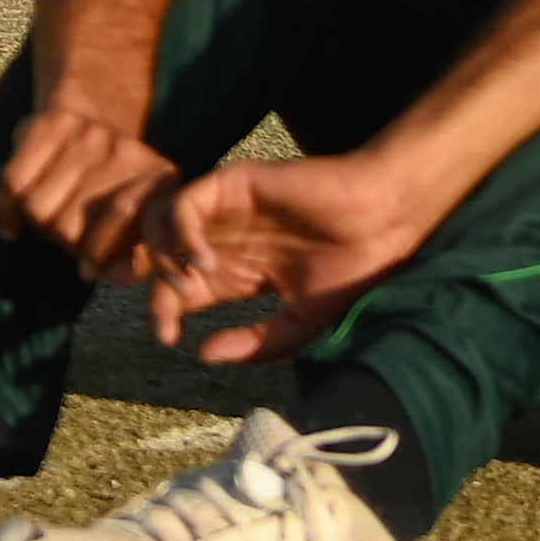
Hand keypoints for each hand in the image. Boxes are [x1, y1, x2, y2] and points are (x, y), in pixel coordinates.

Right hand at [0, 99, 179, 279]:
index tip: (87, 271)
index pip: (122, 217)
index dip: (98, 253)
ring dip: (38, 224)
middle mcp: (126, 152)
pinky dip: (5, 211)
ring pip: (36, 206)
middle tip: (70, 238)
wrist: (102, 114)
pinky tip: (12, 225)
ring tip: (50, 220)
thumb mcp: (140, 229)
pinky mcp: (51, 125)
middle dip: (64, 241)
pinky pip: (12, 182)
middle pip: (70, 223)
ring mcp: (88, 134)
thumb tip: (119, 275)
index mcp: (159, 182)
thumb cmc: (121, 193)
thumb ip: (135, 260)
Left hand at [140, 146, 443, 364]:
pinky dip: (183, 233)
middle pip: (166, 260)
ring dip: (161, 258)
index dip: (168, 312)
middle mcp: (226, 238)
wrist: (383, 222)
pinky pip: (184, 203)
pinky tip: (206, 262)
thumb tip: (203, 356)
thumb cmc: (353, 269)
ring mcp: (226, 209)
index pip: (185, 289)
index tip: (168, 340)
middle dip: (156, 292)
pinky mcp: (232, 184)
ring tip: (186, 288)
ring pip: (161, 226)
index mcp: (239, 270)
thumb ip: (256, 342)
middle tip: (163, 324)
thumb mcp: (301, 322)